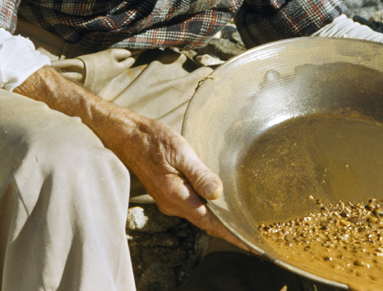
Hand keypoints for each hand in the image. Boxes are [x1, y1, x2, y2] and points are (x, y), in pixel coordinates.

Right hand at [100, 110, 246, 248]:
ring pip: (199, 215)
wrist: (129, 138)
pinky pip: (192, 207)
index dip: (231, 234)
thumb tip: (217, 192)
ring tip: (241, 223)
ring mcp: (169, 202)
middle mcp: (172, 205)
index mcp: (176, 196)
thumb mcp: (180, 152)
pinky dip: (208, 211)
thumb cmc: (154, 141)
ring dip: (219, 221)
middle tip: (253, 235)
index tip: (249, 244)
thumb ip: (199, 174)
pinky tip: (219, 206)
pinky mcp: (168, 195)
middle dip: (229, 231)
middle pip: (206, 223)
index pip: (209, 222)